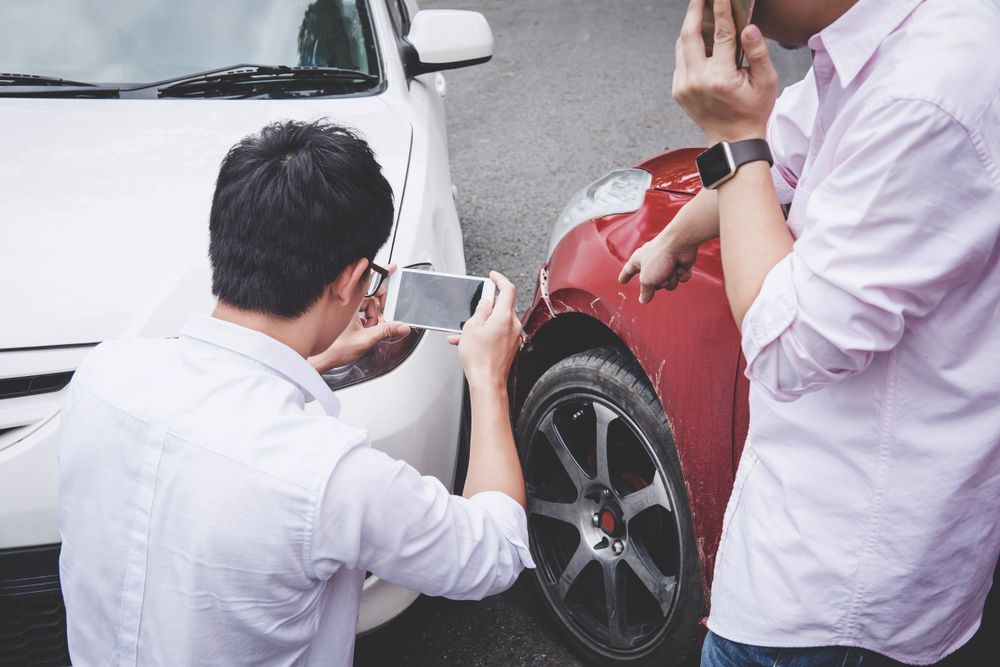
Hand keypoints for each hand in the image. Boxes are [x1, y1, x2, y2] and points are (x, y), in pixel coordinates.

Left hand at [308, 264, 410, 373]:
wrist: (322, 360)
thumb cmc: (334, 348)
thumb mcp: (366, 339)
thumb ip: (386, 331)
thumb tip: (402, 327)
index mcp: (350, 303)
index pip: (368, 282)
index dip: (380, 273)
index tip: (392, 268)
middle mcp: (347, 304)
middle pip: (371, 295)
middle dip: (379, 305)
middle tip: (384, 314)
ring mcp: (346, 311)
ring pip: (367, 306)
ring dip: (373, 316)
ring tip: (370, 328)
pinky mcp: (346, 318)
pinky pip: (362, 314)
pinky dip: (367, 321)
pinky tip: (366, 331)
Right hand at [447, 272, 522, 389]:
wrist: (487, 382)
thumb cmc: (479, 359)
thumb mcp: (471, 328)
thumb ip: (480, 310)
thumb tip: (486, 300)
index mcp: (504, 317)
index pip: (508, 289)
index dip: (500, 279)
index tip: (493, 277)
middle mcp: (513, 326)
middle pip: (504, 306)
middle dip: (488, 304)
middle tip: (476, 305)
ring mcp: (514, 337)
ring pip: (498, 321)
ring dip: (483, 322)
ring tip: (465, 331)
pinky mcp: (511, 347)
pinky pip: (499, 334)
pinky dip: (486, 333)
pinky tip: (470, 342)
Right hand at [618, 228, 700, 303]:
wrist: (680, 243)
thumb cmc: (659, 257)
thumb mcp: (647, 279)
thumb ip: (645, 292)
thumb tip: (643, 300)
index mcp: (639, 260)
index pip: (629, 270)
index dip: (625, 276)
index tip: (622, 281)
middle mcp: (652, 261)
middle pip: (653, 284)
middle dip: (659, 283)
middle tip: (659, 275)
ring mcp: (667, 263)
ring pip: (669, 283)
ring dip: (671, 279)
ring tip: (671, 270)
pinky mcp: (680, 264)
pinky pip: (680, 278)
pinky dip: (681, 275)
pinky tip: (680, 267)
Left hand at [672, 0, 777, 142]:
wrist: (732, 141)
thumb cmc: (753, 111)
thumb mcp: (766, 82)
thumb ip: (757, 52)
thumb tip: (748, 27)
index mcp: (720, 78)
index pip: (721, 33)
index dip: (721, 8)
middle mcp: (697, 81)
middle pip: (690, 34)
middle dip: (694, 9)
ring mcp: (684, 86)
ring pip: (681, 46)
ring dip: (689, 27)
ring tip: (699, 12)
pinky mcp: (678, 90)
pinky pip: (680, 60)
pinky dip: (688, 47)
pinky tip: (699, 40)